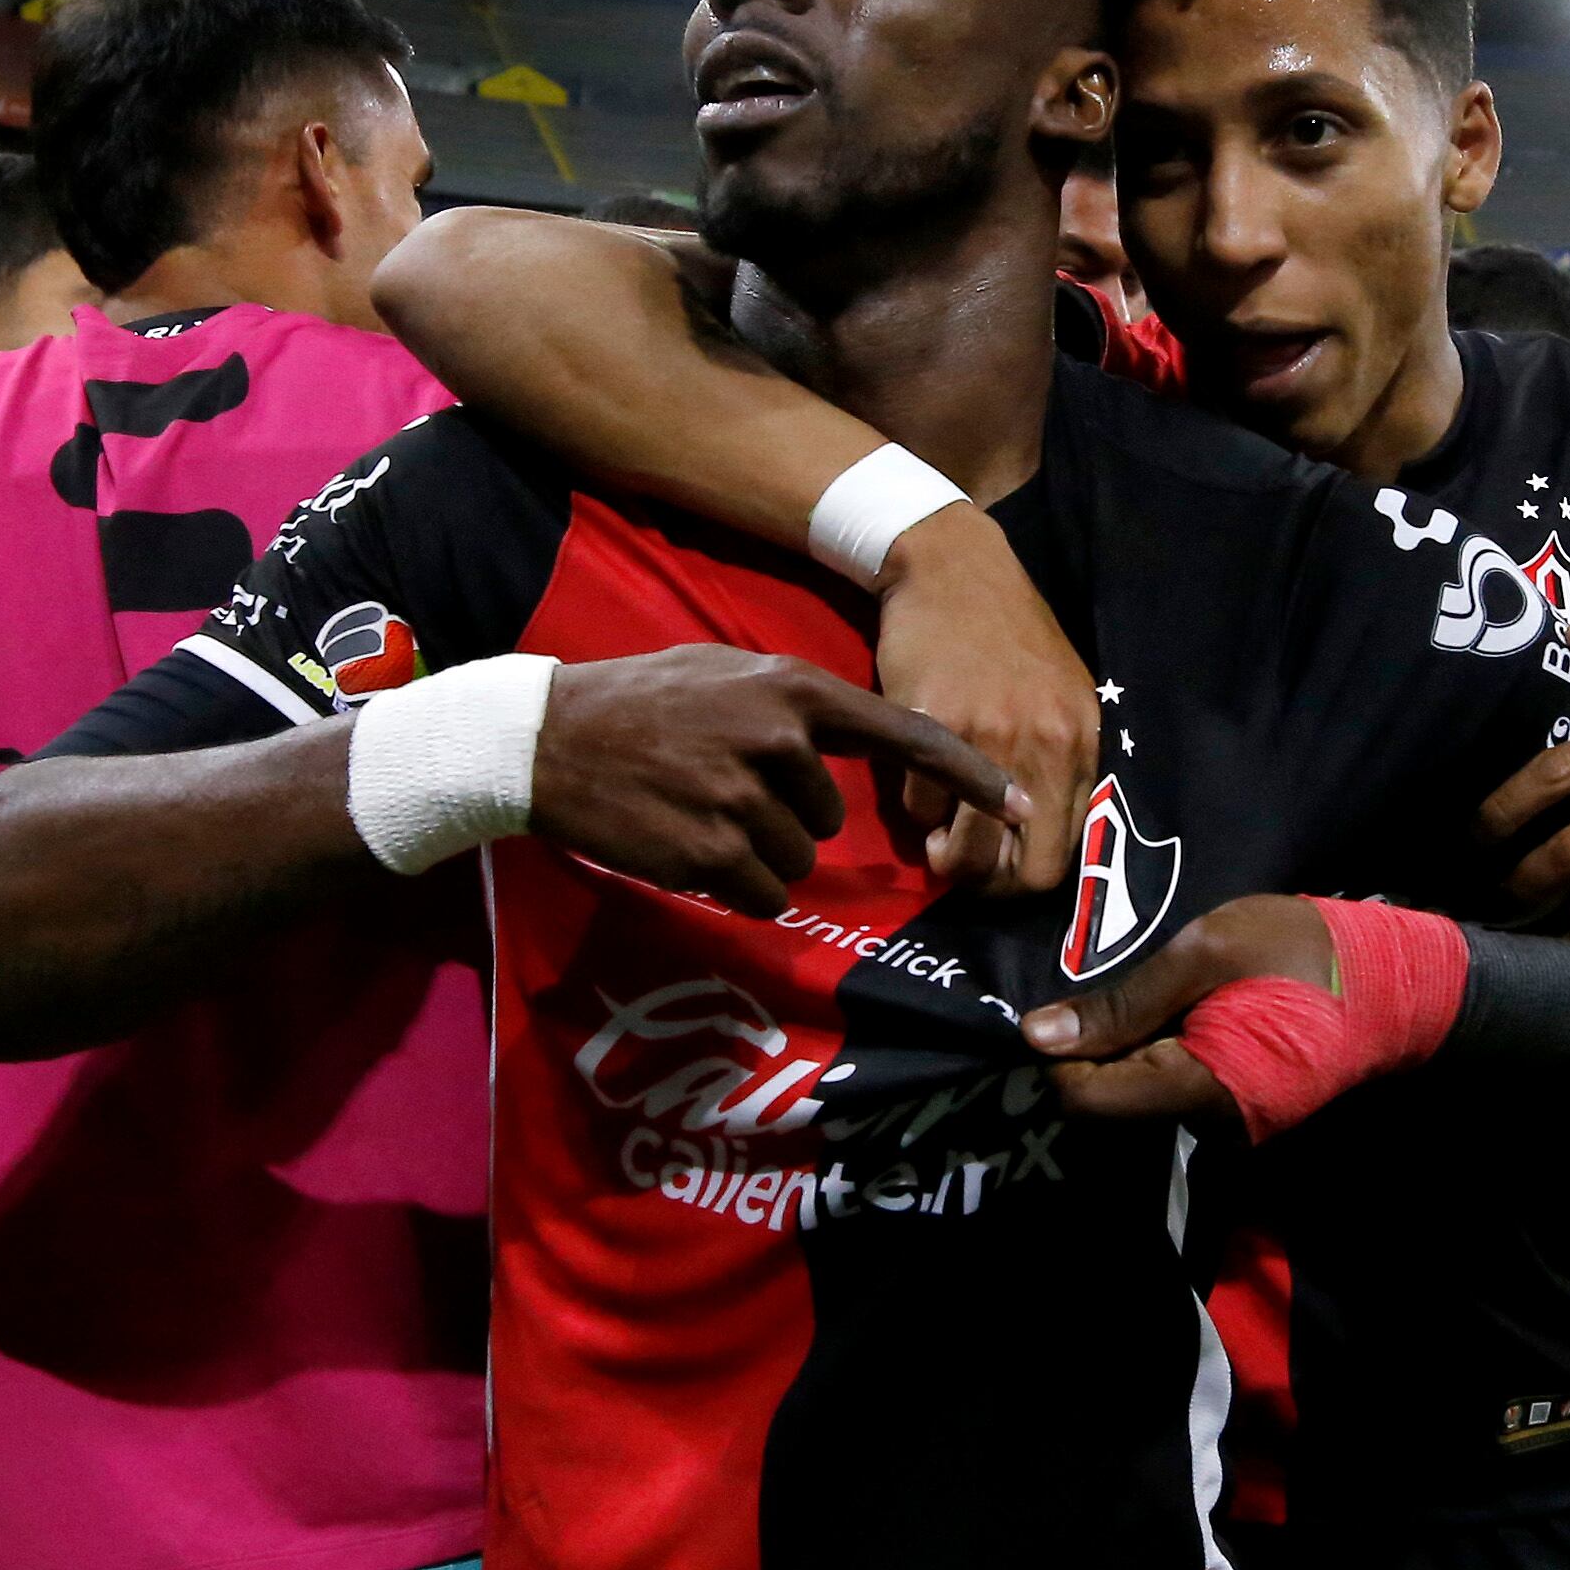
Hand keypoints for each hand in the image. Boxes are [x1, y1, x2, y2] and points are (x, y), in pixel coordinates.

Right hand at [529, 646, 1022, 916]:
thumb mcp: (728, 676)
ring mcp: (747, 800)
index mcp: (794, 691)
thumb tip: (855, 747)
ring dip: (756, 854)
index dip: (971, 775)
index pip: (907, 735)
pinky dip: (734, 886)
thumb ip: (795, 709)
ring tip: (695, 813)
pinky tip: (688, 847)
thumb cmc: (641, 702)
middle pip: (832, 817)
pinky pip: (763, 893)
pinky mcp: (714, 853)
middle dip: (786, 818)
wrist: (546, 740)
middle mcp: (781, 742)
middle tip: (720, 790)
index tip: (1024, 803)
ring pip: (798, 860)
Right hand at [872, 502, 1095, 897]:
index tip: (990, 862)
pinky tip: (913, 767)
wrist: (953, 568)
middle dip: (977, 878)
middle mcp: (1045, 749)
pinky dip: (911, 798)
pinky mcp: (936, 722)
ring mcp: (991, 738)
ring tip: (932, 806)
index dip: (1015, 879)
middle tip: (953, 853)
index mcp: (1079, 748)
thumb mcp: (1060, 699)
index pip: (1055, 864)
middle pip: (1013, 874)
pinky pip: (918, 803)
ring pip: (960, 848)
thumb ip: (1058, 766)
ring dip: (939, 839)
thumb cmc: (1007, 634)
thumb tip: (1034, 834)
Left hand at [1019, 891, 1329, 1122]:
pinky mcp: (1244, 1112)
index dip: (1059, 1058)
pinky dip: (1169, 1051)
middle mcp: (1208, 1128)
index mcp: (1196, 1090)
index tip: (1062, 1009)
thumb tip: (1036, 1036)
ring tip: (1165, 991)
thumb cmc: (1300, 953)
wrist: (1395, 983)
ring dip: (1137, 1047)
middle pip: (1110, 1104)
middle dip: (1097, 1050)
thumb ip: (1123, 1001)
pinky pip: (1179, 1088)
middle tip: (1115, 987)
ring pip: (1144, 1094)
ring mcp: (1230, 1126)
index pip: (1086, 1103)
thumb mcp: (1205, 953)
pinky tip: (1190, 1011)